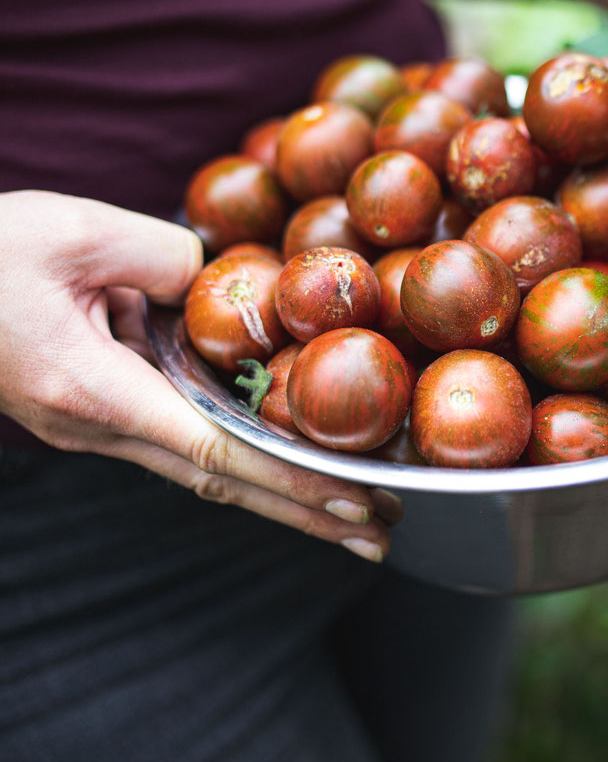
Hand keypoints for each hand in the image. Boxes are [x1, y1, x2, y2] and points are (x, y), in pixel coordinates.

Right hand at [0, 191, 398, 559]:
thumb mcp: (73, 232)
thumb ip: (161, 256)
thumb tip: (217, 287)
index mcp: (91, 391)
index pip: (211, 451)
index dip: (288, 480)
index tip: (351, 501)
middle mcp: (95, 425)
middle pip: (218, 480)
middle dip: (301, 508)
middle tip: (381, 529)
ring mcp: (90, 425)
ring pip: (199, 464)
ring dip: (273, 484)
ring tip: (348, 502)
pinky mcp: (89, 408)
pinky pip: (174, 434)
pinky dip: (233, 449)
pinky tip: (276, 446)